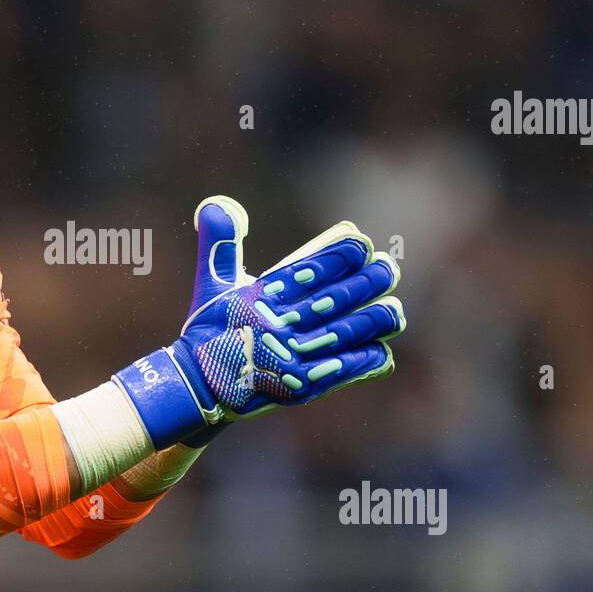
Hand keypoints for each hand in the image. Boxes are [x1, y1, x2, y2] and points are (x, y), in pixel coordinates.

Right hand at [113, 196, 404, 447]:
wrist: (198, 388)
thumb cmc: (210, 329)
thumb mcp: (211, 282)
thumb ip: (220, 241)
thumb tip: (217, 203)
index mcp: (260, 297)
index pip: (310, 269)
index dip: (342, 256)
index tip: (363, 246)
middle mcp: (278, 325)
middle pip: (335, 299)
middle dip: (368, 282)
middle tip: (388, 270)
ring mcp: (291, 358)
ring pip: (345, 334)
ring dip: (375, 320)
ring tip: (393, 311)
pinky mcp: (300, 387)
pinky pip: (342, 371)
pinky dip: (364, 360)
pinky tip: (381, 349)